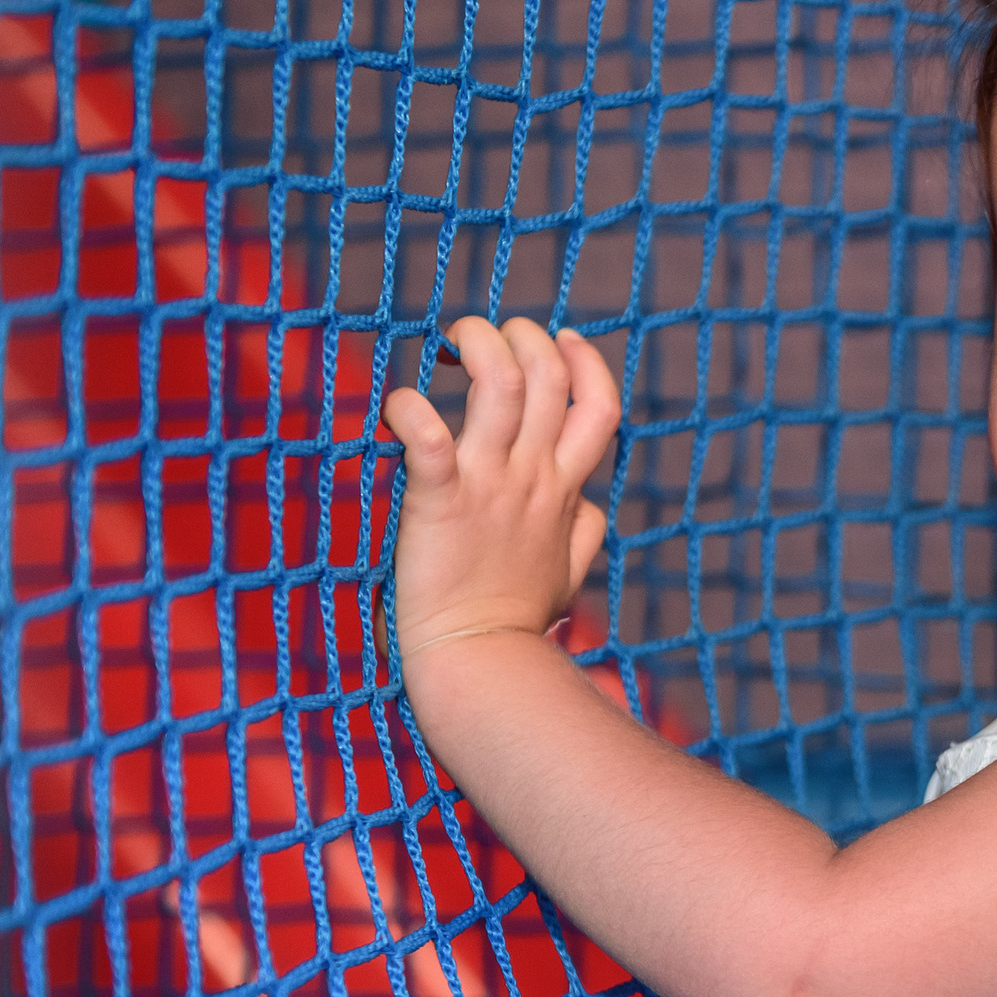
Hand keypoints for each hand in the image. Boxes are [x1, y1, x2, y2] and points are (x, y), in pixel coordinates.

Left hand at [381, 316, 620, 664]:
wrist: (480, 660)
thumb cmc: (518, 618)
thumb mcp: (571, 571)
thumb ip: (585, 531)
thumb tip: (596, 506)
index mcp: (565, 488)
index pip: (598, 407)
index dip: (587, 363)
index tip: (564, 339)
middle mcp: (534, 476)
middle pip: (548, 377)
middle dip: (524, 336)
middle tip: (485, 338)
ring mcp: (490, 486)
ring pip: (502, 385)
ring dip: (480, 347)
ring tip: (451, 344)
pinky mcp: (440, 502)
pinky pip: (429, 439)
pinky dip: (410, 411)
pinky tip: (398, 406)